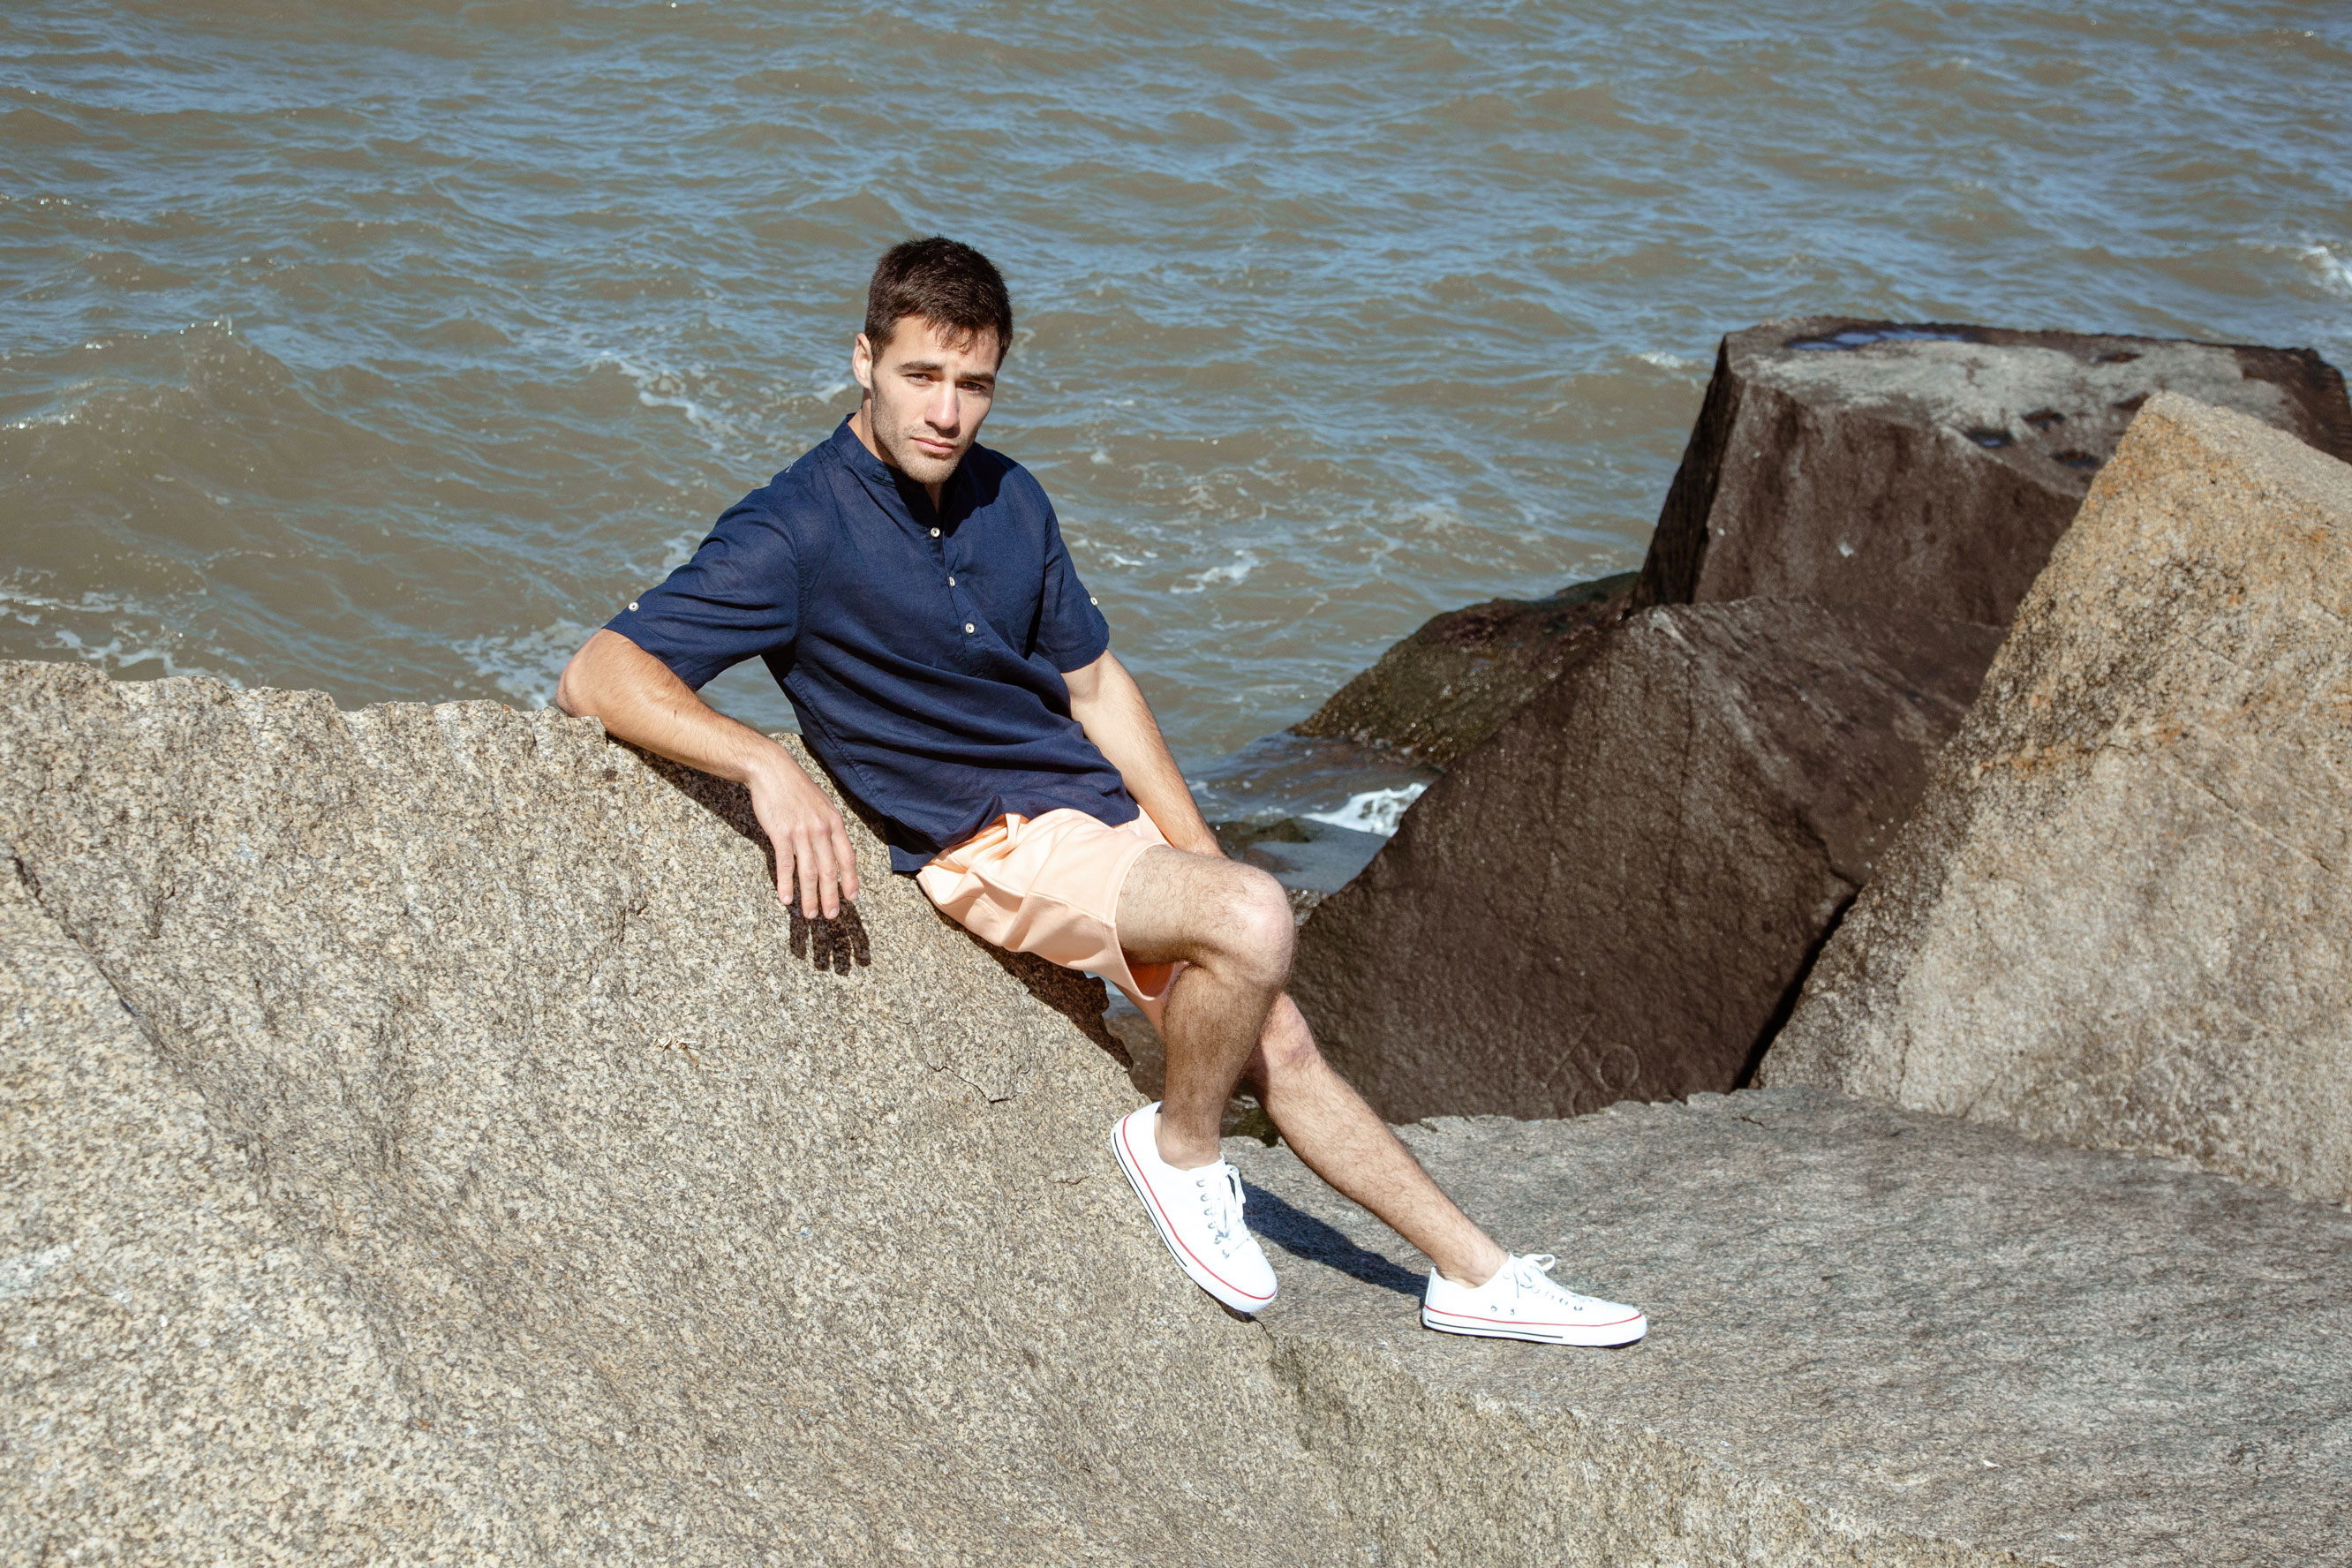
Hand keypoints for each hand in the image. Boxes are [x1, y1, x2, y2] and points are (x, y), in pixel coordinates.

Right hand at [746, 749, 860, 918]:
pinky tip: (786, 899)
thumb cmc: (796, 789)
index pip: (847, 857)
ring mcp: (801, 831)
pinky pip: (785, 864)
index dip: (850, 880)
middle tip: (831, 915)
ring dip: (810, 896)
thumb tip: (836, 851)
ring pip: (808, 871)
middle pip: (829, 870)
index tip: (852, 898)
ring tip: (811, 914)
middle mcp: (821, 829)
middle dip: (831, 896)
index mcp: (834, 823)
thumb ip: (829, 828)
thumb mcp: (822, 805)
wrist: (772, 770)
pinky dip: (786, 884)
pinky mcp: (781, 833)